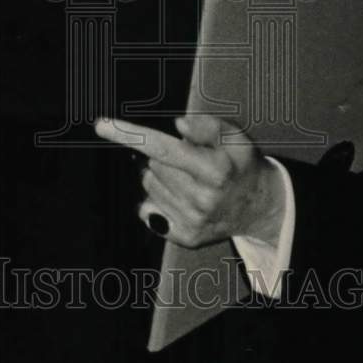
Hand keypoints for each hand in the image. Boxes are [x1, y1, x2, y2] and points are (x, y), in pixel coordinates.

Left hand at [94, 114, 285, 247]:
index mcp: (215, 171)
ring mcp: (192, 221)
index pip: (163, 148)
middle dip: (163, 156)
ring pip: (149, 185)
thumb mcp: (235, 138)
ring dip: (161, 176)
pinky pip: (149, 208)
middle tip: (188, 159)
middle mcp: (202, 199)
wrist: (259, 206)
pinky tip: (181, 196)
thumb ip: (208, 126)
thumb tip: (179, 125)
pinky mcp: (184, 237)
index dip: (130, 134)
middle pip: (153, 165)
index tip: (102, 125)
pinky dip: (158, 198)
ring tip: (189, 177)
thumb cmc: (241, 165)